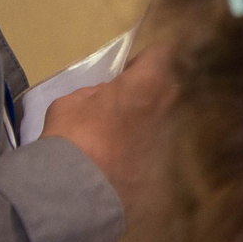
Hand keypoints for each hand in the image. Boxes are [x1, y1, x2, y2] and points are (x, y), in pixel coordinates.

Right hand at [41, 43, 173, 212]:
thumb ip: (92, 94)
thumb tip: (101, 97)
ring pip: (166, 115)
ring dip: (149, 118)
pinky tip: (125, 154)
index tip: (129, 69)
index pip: (162, 52)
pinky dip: (147, 143)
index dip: (146, 58)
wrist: (81, 190)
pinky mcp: (169, 161)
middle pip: (169, 85)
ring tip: (123, 130)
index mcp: (148, 83)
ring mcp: (172, 133)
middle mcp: (169, 105)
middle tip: (124, 99)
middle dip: (150, 89)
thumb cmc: (73, 137)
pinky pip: (161, 142)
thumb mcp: (70, 104)